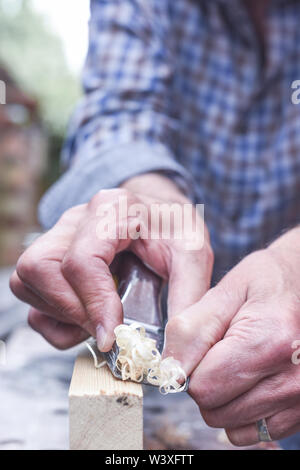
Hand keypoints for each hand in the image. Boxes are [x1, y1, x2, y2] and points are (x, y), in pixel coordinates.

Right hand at [10, 174, 212, 350]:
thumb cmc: (175, 229)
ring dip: (60, 314)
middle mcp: (76, 220)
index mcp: (112, 210)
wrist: (161, 215)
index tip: (111, 337)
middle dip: (70, 310)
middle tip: (106, 330)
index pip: (81, 260)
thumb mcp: (194, 256)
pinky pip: (31, 294)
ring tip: (100, 321)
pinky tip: (89, 319)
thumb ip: (187, 299)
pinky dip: (54, 318)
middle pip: (39, 268)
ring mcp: (59, 236)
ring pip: (27, 281)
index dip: (93, 303)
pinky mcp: (53, 256)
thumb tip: (173, 356)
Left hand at [164, 228, 299, 444]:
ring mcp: (299, 398)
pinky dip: (243, 411)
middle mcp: (290, 378)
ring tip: (240, 361)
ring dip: (224, 397)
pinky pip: (253, 433)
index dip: (192, 365)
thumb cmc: (267, 282)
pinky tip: (251, 379)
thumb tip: (169, 372)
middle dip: (206, 381)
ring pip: (230, 425)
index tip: (206, 343)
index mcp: (269, 341)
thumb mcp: (225, 291)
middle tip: (223, 349)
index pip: (202, 387)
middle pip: (214, 409)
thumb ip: (192, 330)